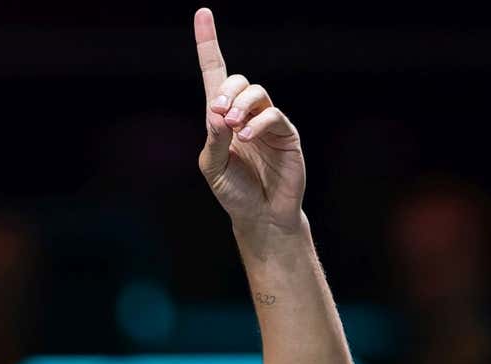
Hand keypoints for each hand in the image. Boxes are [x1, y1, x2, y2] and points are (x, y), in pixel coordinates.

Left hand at [195, 8, 306, 235]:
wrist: (260, 216)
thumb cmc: (233, 191)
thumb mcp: (212, 167)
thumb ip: (213, 140)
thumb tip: (216, 112)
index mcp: (221, 118)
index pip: (214, 73)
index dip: (208, 43)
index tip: (203, 13)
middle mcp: (246, 113)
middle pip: (237, 80)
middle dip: (226, 92)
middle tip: (218, 115)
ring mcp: (268, 122)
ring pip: (256, 93)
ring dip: (241, 105)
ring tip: (232, 127)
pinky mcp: (287, 134)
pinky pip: (274, 115)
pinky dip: (258, 122)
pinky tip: (246, 137)